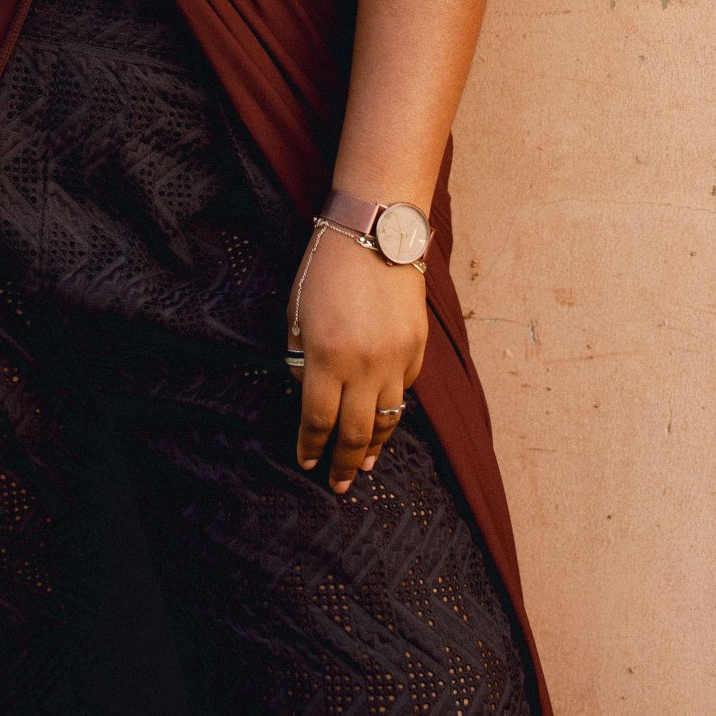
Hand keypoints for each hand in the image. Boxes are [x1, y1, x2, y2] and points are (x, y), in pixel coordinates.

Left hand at [287, 226, 427, 493]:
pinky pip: (404, 390)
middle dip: (343, 463)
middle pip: (354, 433)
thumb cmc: (327, 267)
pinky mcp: (418, 348)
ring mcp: (396, 359)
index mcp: (327, 356)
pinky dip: (392, 408)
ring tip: (362, 465)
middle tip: (337, 484)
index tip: (306, 462)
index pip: (317, 419)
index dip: (310, 446)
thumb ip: (301, 357)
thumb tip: (308, 393)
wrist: (376, 232)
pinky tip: (382, 418)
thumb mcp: (297, 312)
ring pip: (387, 421)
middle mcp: (365, 365)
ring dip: (373, 447)